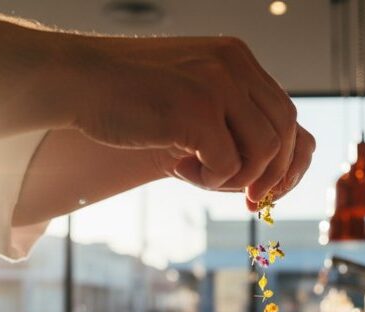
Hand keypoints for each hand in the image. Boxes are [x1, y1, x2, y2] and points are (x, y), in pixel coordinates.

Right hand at [69, 36, 313, 202]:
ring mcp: (218, 85)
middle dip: (272, 177)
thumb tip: (267, 174)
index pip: (285, 113)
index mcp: (237, 58)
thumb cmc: (130, 95)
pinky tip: (179, 168)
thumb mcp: (190, 94)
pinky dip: (210, 180)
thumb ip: (228, 117)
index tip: (265, 188)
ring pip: (264, 152)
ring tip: (198, 174)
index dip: (284, 158)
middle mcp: (234, 65)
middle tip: (249, 202)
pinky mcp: (198, 111)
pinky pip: (230, 166)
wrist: (79, 80)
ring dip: (236, 178)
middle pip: (285, 133)